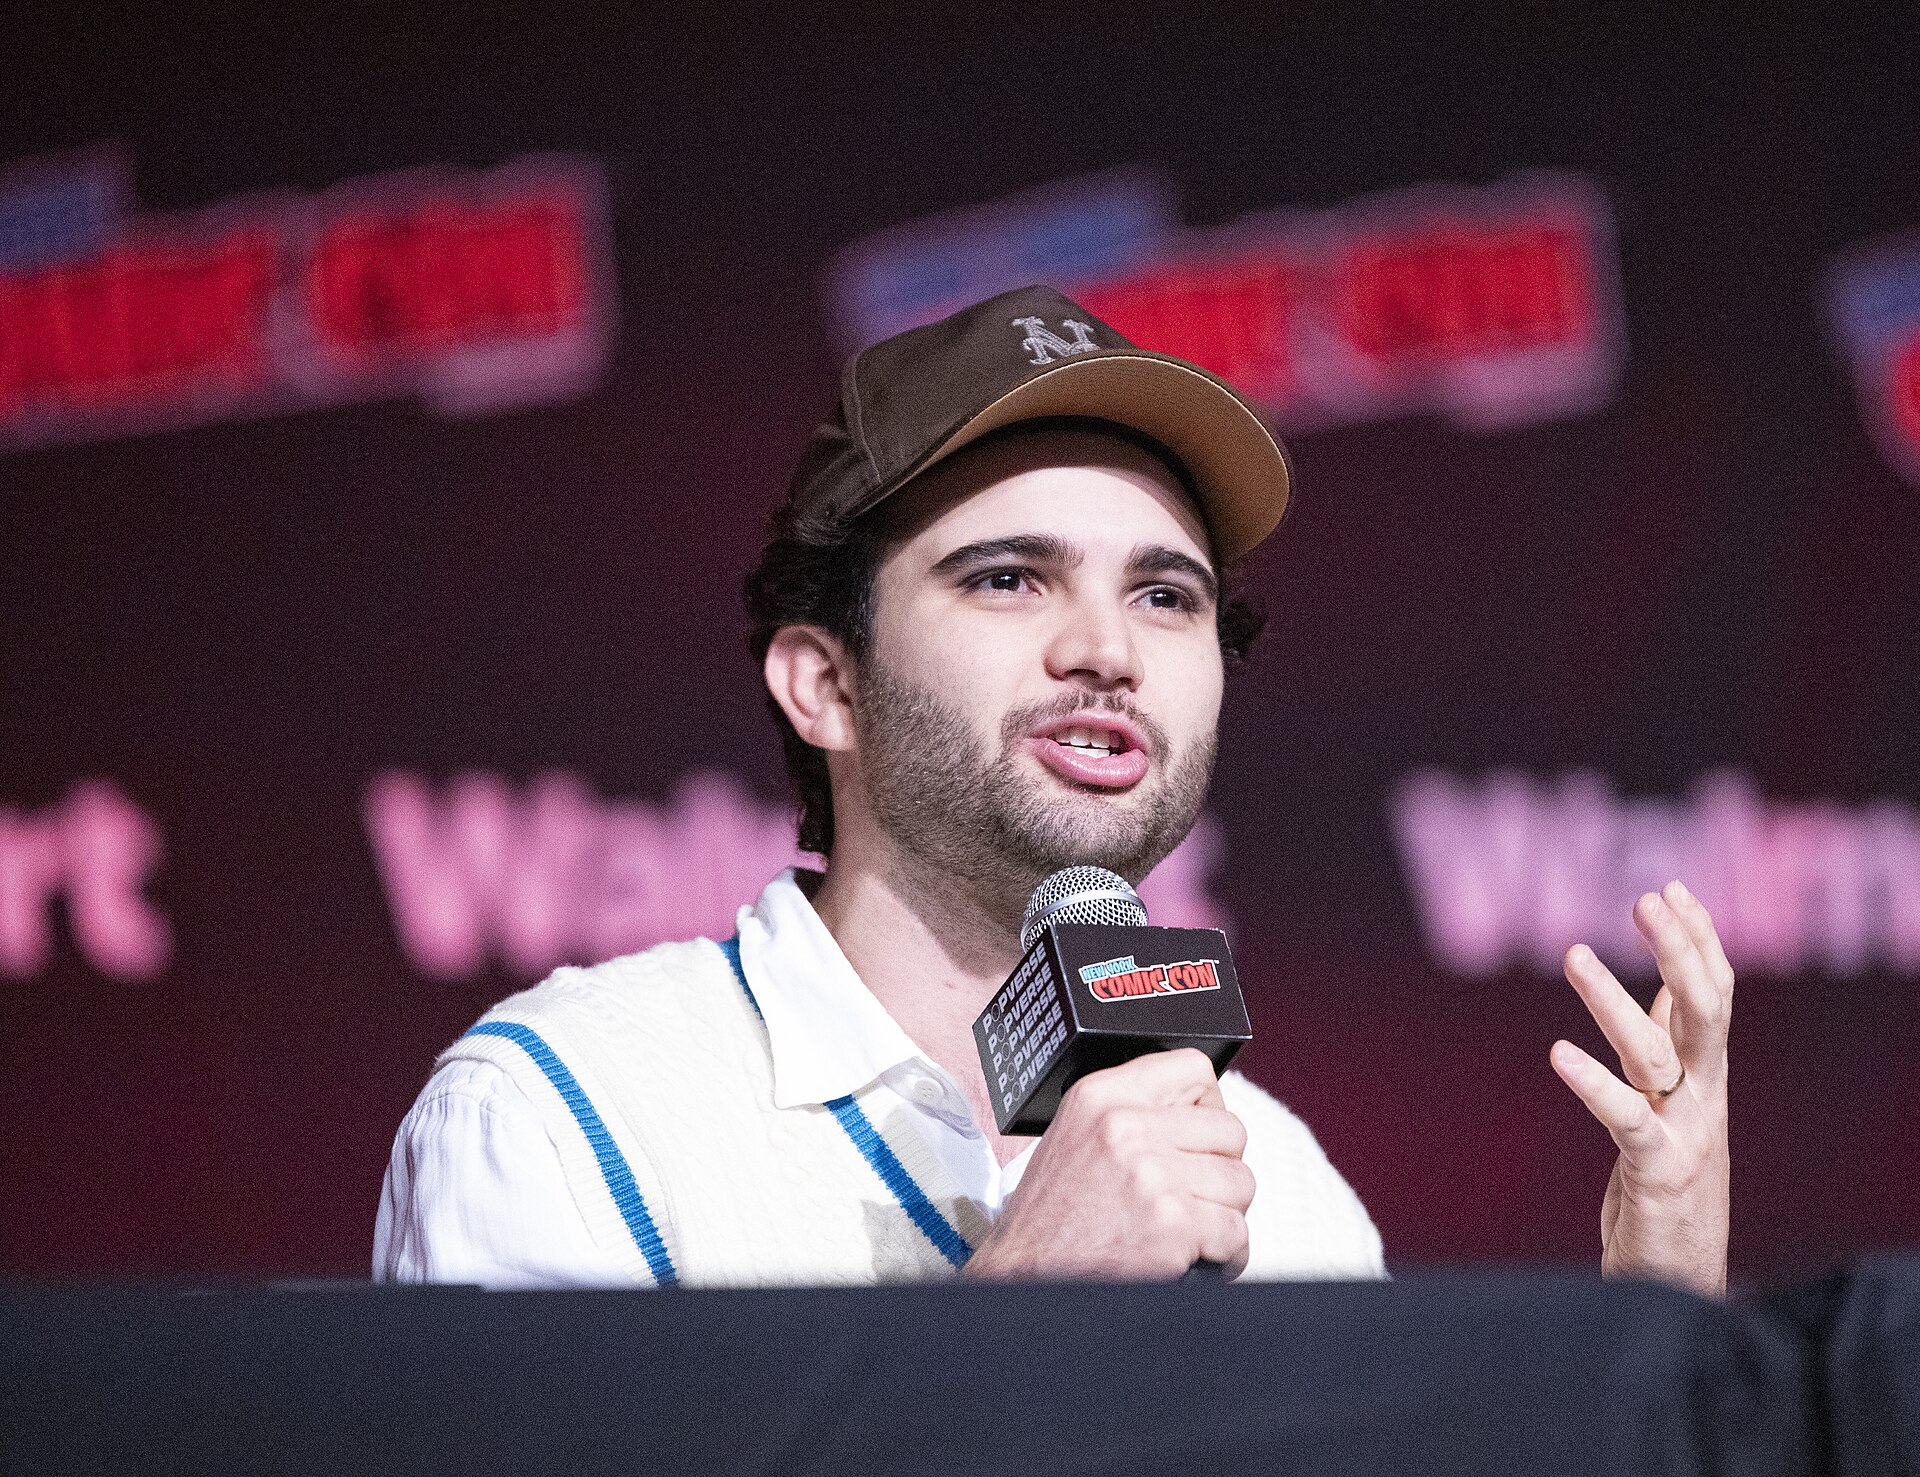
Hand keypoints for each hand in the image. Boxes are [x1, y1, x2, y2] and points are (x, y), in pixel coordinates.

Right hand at [962, 1048, 1254, 1280]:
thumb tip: (1203, 1110)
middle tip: (1193, 1192)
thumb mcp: (1078, 1133)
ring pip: (1241, 1182)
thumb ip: (1132, 1110)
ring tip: (1192, 1228)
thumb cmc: (1052, 1214)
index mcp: (1102, 1095)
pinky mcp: (1172, 1225)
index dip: (1207, 1106)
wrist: (1024, 1275)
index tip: (1197, 1137)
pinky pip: (1237, 1233)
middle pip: (1230, 1130)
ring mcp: (1152, 1176)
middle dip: (1221, 1167)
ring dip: (1225, 1213)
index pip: (1194, 1068)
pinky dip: (1227, 1254)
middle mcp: (1126, 1127)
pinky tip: (1198, 1257)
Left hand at [1552, 879, 1732, 1295]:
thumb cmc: (1668, 1183)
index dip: (1698, 940)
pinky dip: (1594, 1084)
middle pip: (1704, 1010)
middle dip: (1679, 950)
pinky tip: (1558, 1054)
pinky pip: (1626, 1118)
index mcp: (1706, 1075)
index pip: (1712, 993)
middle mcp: (1704, 1096)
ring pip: (1656, 1053)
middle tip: (1646, 900)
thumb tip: (1663, 992)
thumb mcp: (1671, 1105)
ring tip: (1574, 953)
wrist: (1678, 1277)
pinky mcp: (1656, 1172)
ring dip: (1616, 1001)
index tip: (1672, 888)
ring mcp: (1685, 1133)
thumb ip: (1670, 1048)